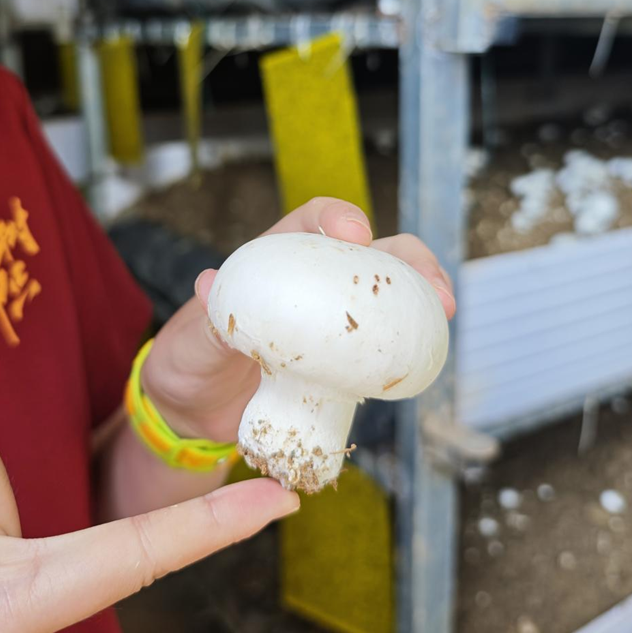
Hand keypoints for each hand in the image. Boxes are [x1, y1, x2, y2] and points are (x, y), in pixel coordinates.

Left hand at [142, 198, 456, 442]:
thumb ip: (205, 318)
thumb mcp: (190, 341)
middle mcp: (312, 285)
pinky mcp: (341, 364)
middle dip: (410, 260)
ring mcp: (332, 324)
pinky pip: (382, 349)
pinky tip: (425, 358)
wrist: (192, 414)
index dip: (338, 218)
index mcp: (274, 261)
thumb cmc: (187, 361)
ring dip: (423, 298)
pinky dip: (408, 347)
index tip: (356, 234)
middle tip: (432, 285)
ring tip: (444, 313)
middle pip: (373, 254)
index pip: (312, 222)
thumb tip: (208, 286)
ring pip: (389, 297)